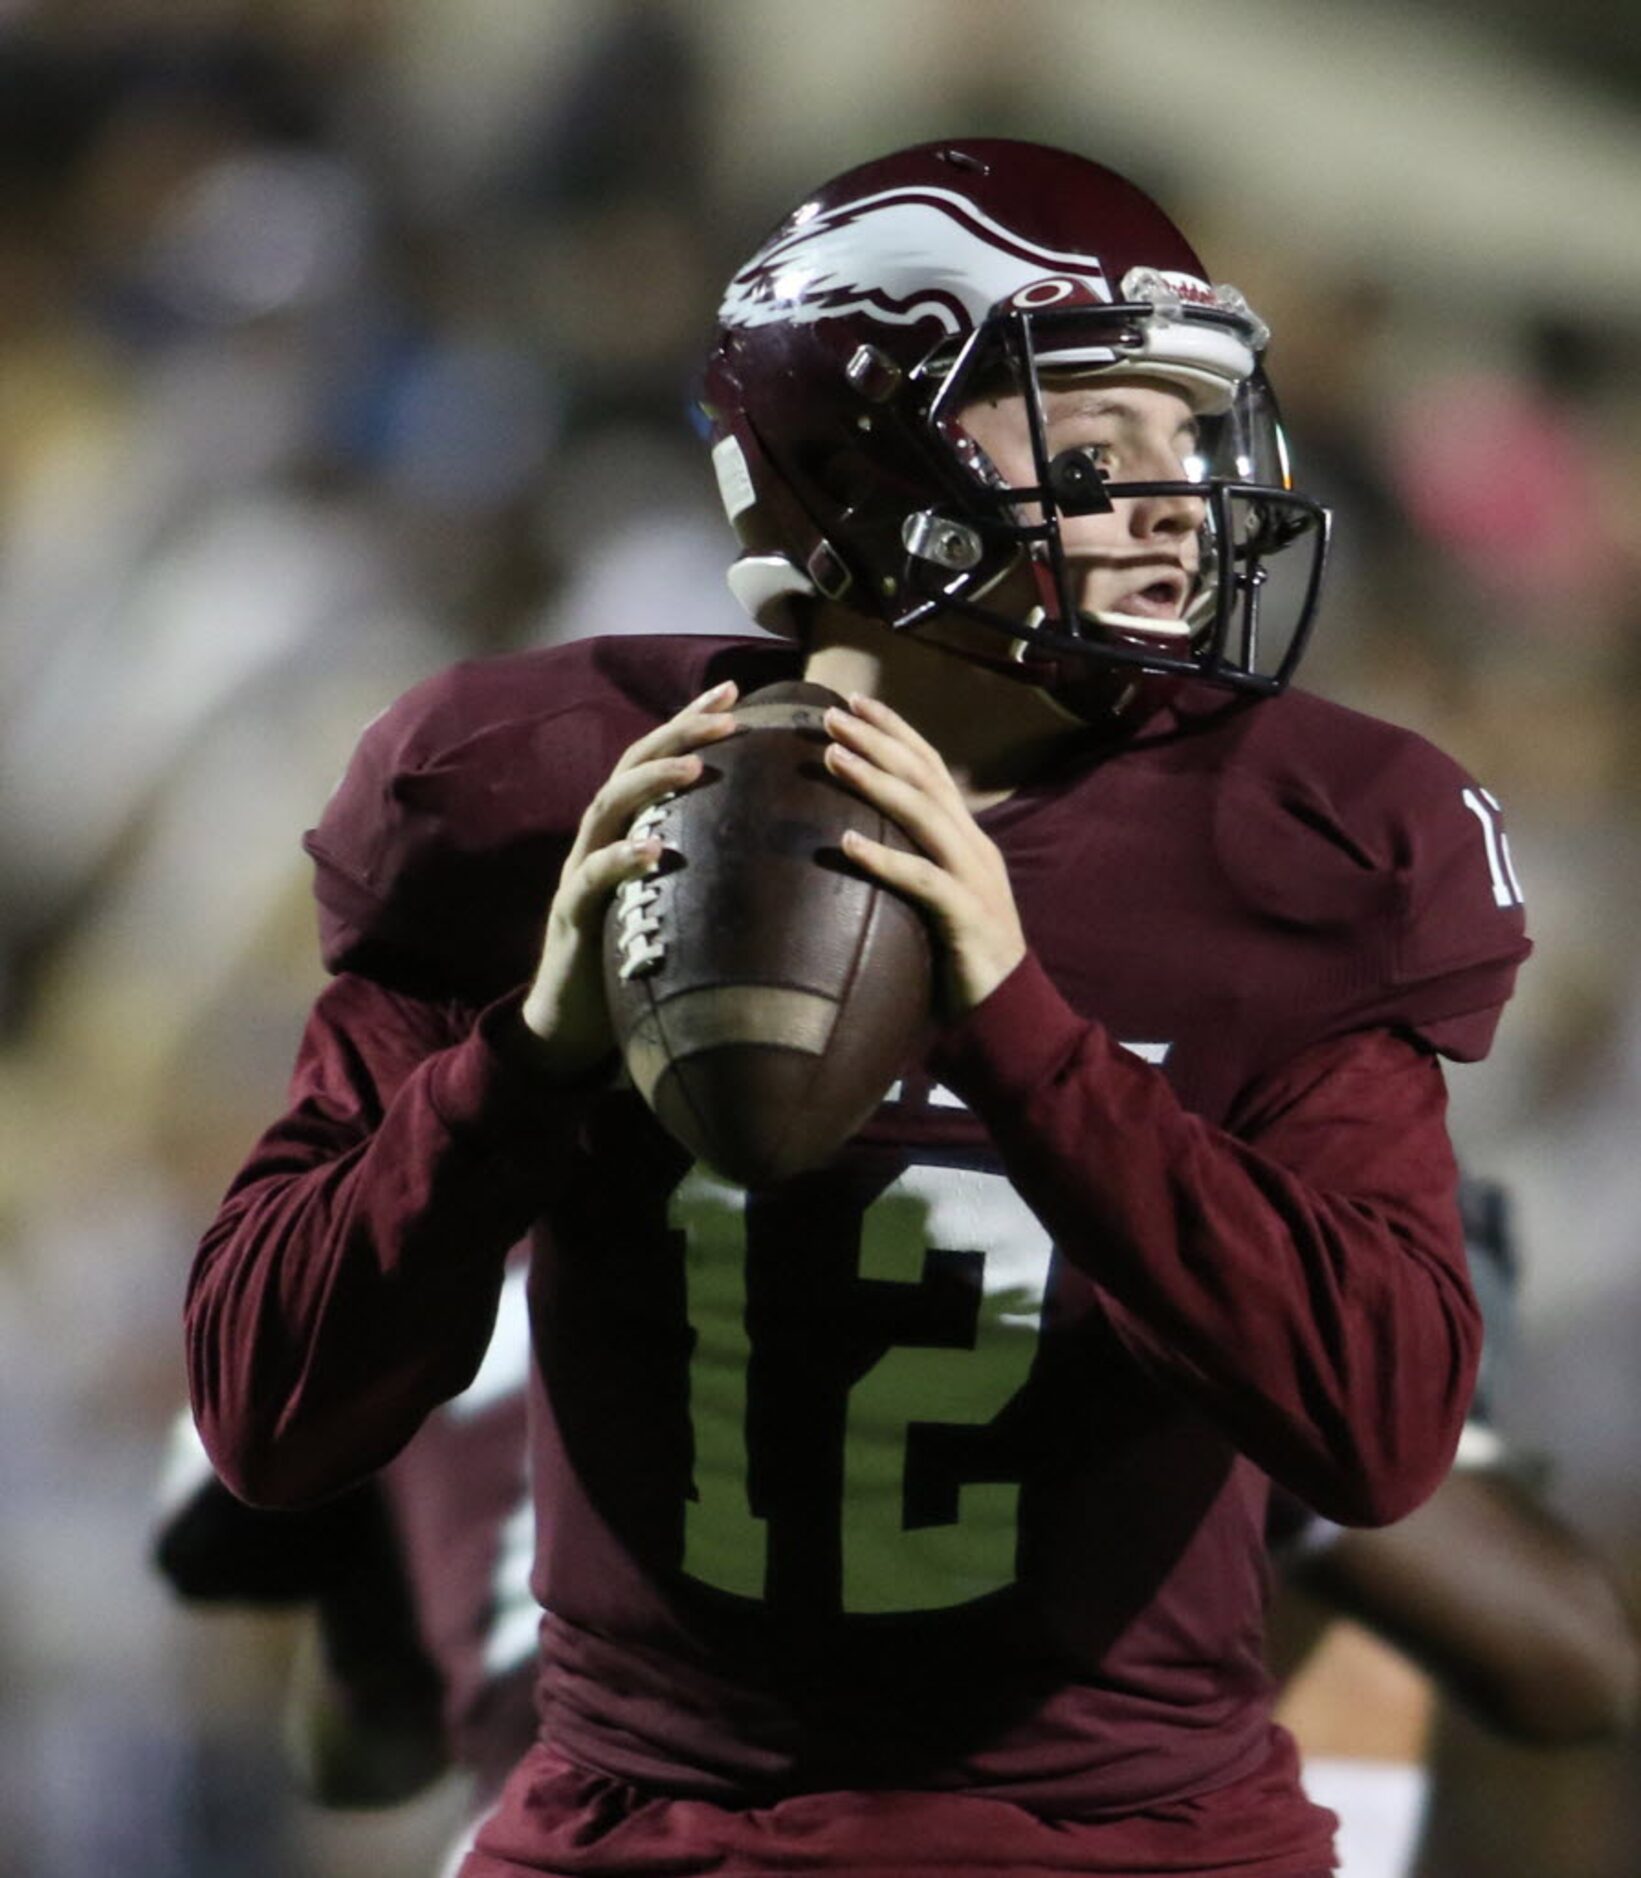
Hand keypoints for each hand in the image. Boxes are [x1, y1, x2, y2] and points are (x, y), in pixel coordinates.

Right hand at [522, 678, 738, 1080]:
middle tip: (728, 715)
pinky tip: (653, 849)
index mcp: (625, 827)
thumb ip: (705, 865)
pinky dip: (622, 859)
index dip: (691, 722)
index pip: (657, 758)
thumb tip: (775, 844)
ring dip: (652, 782)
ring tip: (695, 767)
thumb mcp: (675, 899)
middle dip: (679, 734)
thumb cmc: (634, 954)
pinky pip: (593, 878)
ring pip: (609, 807)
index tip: (737, 693)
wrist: (570, 1019)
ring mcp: (582, 872)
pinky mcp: (573, 915)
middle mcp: (600, 837)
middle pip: (632, 766)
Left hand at [823, 694, 1026, 1016]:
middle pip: (926, 777)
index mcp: (967, 840)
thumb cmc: (962, 962)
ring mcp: (975, 879)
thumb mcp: (935, 901)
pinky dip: (886, 858)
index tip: (854, 704)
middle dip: (879, 740)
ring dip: (876, 781)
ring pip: (924, 815)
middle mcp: (974, 848)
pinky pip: (923, 881)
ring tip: (832, 757)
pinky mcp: (967, 918)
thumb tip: (856, 843)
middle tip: (831, 714)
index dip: (895, 732)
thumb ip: (912, 867)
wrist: (1011, 1016)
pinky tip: (848, 844)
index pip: (931, 770)